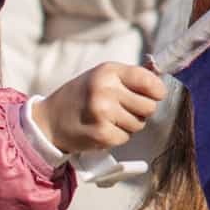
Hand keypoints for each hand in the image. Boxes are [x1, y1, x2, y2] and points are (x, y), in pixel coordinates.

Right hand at [36, 63, 170, 162]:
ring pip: (139, 124)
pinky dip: (118, 136)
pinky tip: (103, 129)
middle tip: (125, 109)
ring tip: (109, 119)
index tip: (156, 95)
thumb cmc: (79, 96)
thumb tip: (160, 81)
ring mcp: (104, 113)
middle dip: (142, 110)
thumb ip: (129, 78)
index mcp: (108, 72)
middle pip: (149, 106)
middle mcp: (106, 90)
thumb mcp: (100, 76)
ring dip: (129, 124)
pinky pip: (126, 137)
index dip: (157, 91)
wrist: (49, 121)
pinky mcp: (102, 134)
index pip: (149, 81)